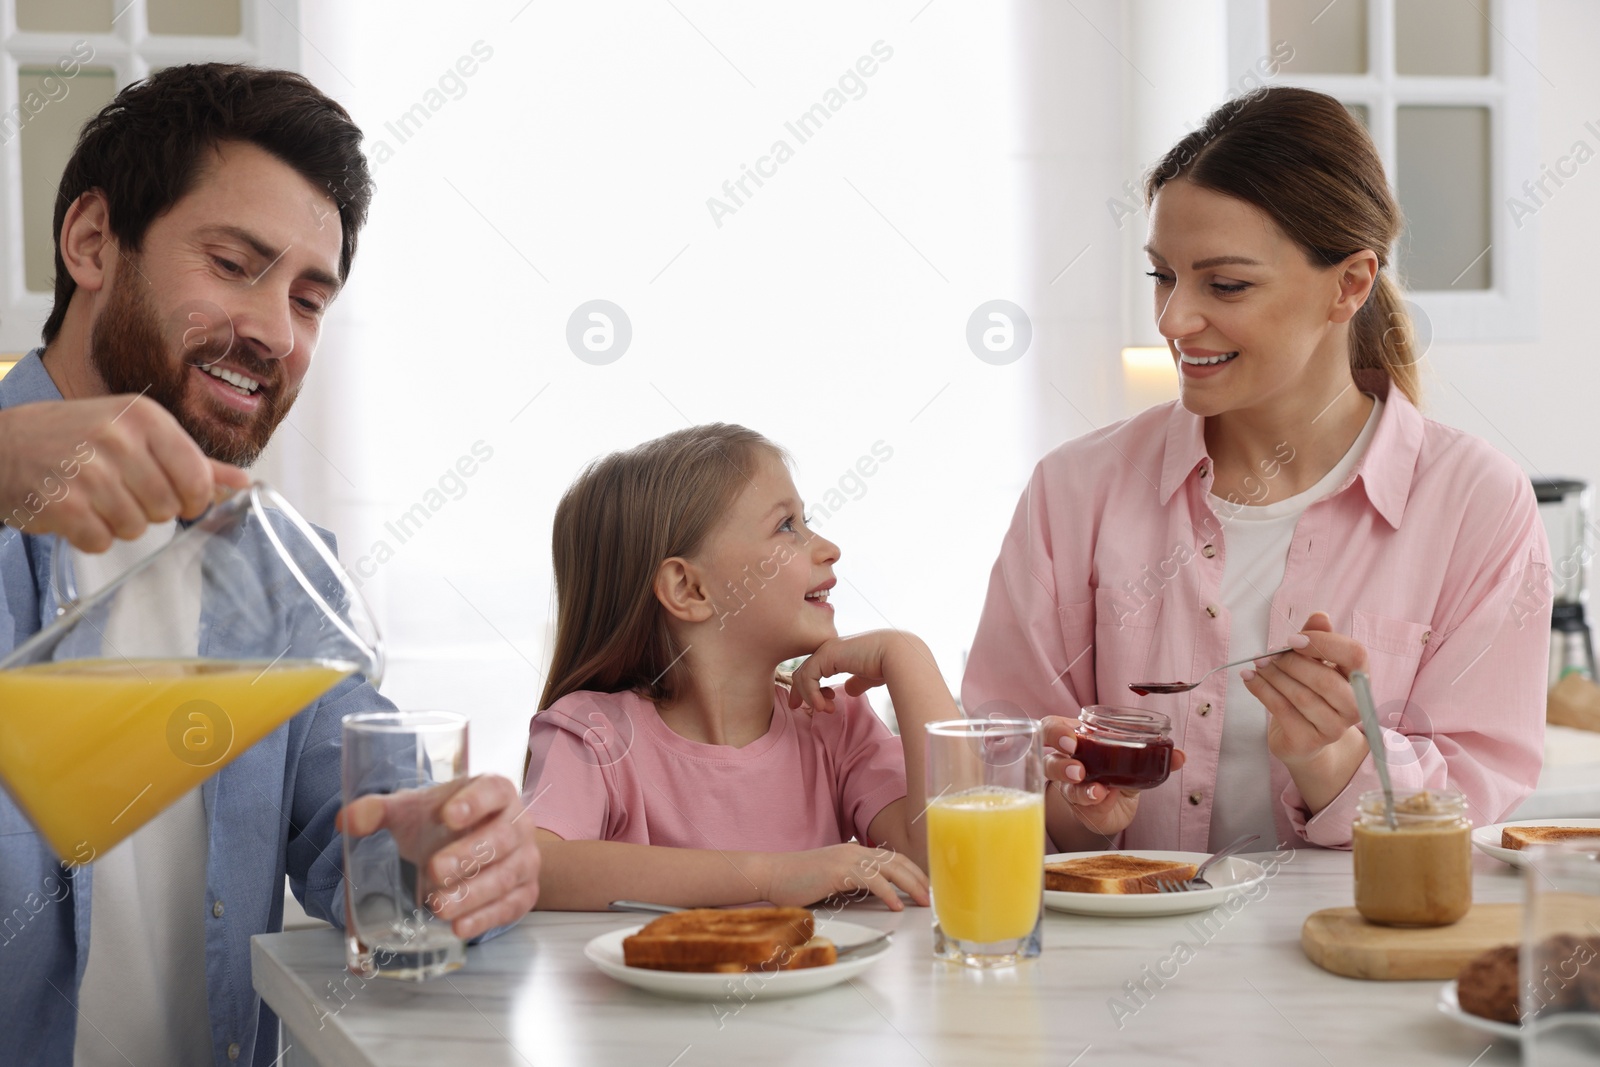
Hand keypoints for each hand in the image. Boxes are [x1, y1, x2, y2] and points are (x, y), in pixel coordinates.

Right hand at [0, 396, 247, 550]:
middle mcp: (118, 439)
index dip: (193, 498)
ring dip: (118, 523)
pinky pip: (102, 541)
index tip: (180, 497)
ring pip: (137, 528)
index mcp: (145, 418)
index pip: (198, 478)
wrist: (4, 445)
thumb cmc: (75, 436)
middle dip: (150, 509)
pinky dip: (90, 536)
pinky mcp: (63, 504)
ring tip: (95, 498)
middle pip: (168, 507)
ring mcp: (89, 472)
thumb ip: (192, 460)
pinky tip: (75, 511)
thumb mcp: (136, 433)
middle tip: (121, 491)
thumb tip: (242, 483)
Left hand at [337, 774, 540, 938]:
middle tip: (434, 870)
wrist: (470, 843)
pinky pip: (511, 906)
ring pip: (507, 876)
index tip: (448, 815)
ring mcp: (526, 859)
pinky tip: (460, 927)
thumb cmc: (444, 823)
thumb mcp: (412, 810)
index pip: (493, 791)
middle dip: (469, 856)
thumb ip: (378, 811)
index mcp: (495, 792)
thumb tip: (346, 821)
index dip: (475, 802)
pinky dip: (485, 918)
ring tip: (438, 906)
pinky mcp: (524, 892)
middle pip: (503, 838)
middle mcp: (518, 823)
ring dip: (474, 893)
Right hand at [763, 843, 928, 910]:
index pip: (892, 857)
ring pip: (890, 868)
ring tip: (924, 900)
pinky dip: (888, 892)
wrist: (772, 874)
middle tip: (933, 894)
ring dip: (911, 885)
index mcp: (854, 851)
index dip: (912, 870)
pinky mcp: (839, 871)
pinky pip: (871, 881)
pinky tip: (896, 905)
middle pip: (897, 861)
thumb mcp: (831, 880)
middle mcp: (854, 851)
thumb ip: (852, 883)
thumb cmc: (797, 881)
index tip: (925, 885)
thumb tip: (874, 897)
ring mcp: (847, 858)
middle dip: (919, 877)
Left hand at [786, 630, 926, 713]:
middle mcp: (830, 649)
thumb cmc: (889, 665)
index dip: (810, 688)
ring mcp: (827, 650)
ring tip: (824, 710)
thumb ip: (857, 681)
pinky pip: (808, 677)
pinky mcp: (826, 655)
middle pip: (804, 671)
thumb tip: (848, 690)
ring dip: (809, 697)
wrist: (898, 655)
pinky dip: (811, 694)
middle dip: (800, 691)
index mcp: (839, 653)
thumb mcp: (869, 677)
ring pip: (803, 675)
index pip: (814, 669)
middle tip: (797, 707)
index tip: (819, 706)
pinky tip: (823, 706)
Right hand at [1041, 715, 1187, 836]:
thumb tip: (1179, 755)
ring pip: (1063, 787)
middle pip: (1049, 759)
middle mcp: (1066, 762)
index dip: (1055, 733)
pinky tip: (1106, 800)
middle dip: (1061, 764)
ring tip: (1096, 791)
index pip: (1051, 729)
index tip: (1071, 739)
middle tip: (1079, 769)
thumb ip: (1154, 756)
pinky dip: (1095, 802)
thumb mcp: (1132, 760)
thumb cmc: (1115, 772)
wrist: (1113, 805)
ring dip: (1079, 789)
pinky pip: (1082, 805)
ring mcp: (1069, 786)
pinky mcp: (1080, 807)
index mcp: (1076, 739)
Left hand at [1244, 612, 1368, 767]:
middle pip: (1324, 679)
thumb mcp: (1315, 663)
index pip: (1355, 655)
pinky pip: (1282, 711)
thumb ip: (1317, 639)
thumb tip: (1320, 616)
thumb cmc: (1311, 693)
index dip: (1322, 643)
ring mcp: (1334, 728)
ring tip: (1257, 664)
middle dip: (1290, 662)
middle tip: (1267, 653)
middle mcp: (1354, 707)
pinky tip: (1249, 679)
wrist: (1303, 740)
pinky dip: (1262, 690)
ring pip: (1301, 696)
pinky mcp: (1309, 742)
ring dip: (1273, 675)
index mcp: (1360, 680)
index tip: (1292, 639)